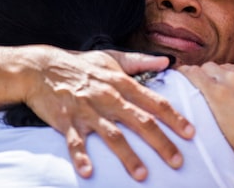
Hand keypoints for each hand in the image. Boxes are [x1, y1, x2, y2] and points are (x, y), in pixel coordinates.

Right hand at [16, 45, 194, 180]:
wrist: (42, 68)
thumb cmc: (81, 64)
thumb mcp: (112, 58)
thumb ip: (140, 61)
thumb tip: (166, 61)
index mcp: (121, 84)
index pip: (154, 102)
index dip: (174, 118)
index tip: (190, 133)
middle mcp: (109, 98)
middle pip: (140, 122)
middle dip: (161, 143)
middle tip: (177, 161)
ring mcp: (88, 111)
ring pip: (113, 135)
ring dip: (128, 156)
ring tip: (142, 175)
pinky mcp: (67, 121)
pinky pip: (76, 142)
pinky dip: (81, 156)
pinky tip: (89, 172)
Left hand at [178, 61, 233, 187]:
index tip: (231, 90)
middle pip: (224, 68)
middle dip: (219, 79)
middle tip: (215, 95)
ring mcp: (228, 79)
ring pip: (208, 69)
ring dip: (204, 78)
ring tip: (198, 90)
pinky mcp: (213, 90)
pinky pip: (193, 74)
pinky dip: (186, 75)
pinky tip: (182, 79)